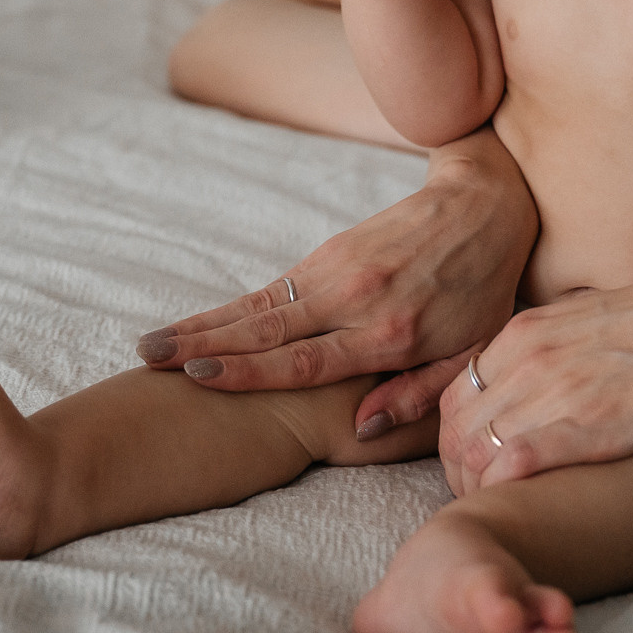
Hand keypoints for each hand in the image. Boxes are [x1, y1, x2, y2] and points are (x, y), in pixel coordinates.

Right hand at [136, 130, 537, 438]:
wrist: (484, 204)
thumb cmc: (484, 291)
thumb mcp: (469, 353)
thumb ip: (416, 395)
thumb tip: (361, 427)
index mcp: (389, 333)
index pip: (304, 359)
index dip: (248, 371)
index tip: (198, 377)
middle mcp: (354, 299)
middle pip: (264, 328)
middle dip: (201, 345)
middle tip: (147, 358)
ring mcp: (337, 269)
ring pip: (257, 305)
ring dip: (203, 324)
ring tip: (154, 342)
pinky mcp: (331, 250)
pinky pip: (273, 287)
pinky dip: (232, 308)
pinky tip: (201, 325)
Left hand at [436, 256, 632, 494]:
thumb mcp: (592, 324)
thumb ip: (554, 348)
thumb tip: (533, 379)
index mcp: (526, 331)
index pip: (455, 394)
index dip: (458, 438)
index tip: (479, 468)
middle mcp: (527, 356)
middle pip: (455, 427)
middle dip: (458, 472)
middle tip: (483, 500)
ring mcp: (552, 388)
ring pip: (473, 451)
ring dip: (477, 490)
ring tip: (502, 510)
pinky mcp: (584, 422)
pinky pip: (510, 466)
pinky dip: (503, 491)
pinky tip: (523, 505)